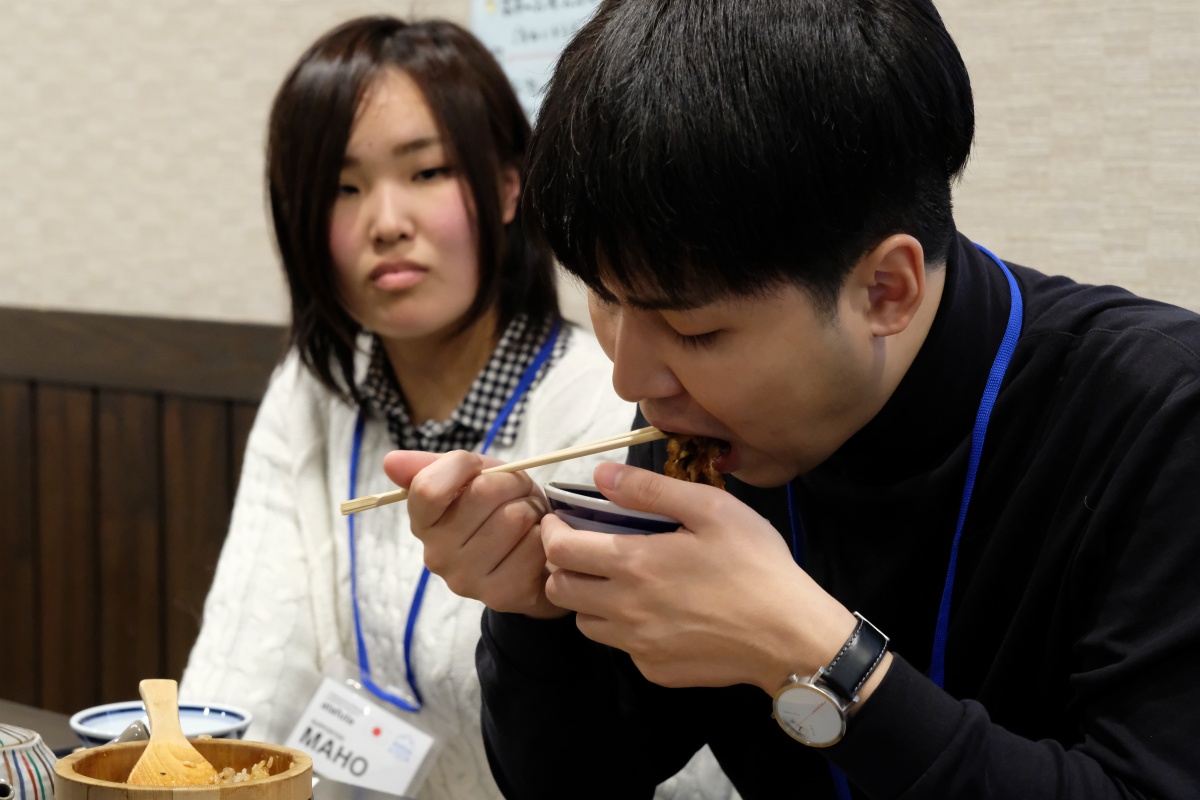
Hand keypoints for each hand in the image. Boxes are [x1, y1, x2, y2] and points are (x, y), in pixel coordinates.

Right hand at [382, 450, 569, 618]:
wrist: (537, 555)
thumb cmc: (500, 509)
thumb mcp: (470, 479)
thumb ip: (432, 467)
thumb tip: (389, 461)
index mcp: (423, 523)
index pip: (428, 488)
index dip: (462, 465)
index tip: (477, 467)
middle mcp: (436, 556)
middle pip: (482, 493)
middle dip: (511, 483)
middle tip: (517, 494)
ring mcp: (466, 580)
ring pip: (513, 516)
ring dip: (531, 508)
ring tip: (528, 518)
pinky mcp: (500, 595)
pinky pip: (534, 544)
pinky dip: (545, 535)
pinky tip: (536, 543)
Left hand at [542, 461, 859, 693]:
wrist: (791, 636)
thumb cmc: (756, 566)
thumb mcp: (710, 509)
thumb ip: (649, 489)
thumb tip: (601, 475)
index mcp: (635, 564)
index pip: (560, 551)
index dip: (552, 532)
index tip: (562, 522)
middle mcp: (626, 610)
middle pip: (559, 591)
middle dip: (561, 566)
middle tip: (585, 549)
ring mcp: (639, 646)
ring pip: (585, 623)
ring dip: (588, 599)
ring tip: (617, 580)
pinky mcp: (656, 670)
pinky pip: (621, 647)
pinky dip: (623, 627)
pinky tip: (655, 611)